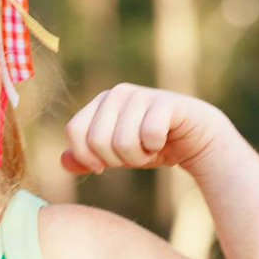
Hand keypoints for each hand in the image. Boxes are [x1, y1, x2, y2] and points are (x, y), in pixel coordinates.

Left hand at [60, 84, 228, 175]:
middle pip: (97, 141)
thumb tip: (63, 161)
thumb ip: (87, 158)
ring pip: (123, 143)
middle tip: (136, 154)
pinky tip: (164, 140)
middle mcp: (117, 93)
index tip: (104, 165)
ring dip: (139, 157)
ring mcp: (141, 94)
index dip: (87, 157)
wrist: (195, 140)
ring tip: (150, 148)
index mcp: (99, 103)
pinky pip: (148, 136)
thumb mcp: (114, 156)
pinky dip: (156, 148)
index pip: (74, 131)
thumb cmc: (149, 147)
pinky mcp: (165, 102)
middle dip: (118, 160)